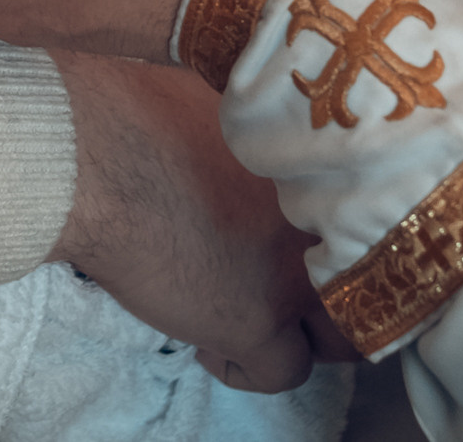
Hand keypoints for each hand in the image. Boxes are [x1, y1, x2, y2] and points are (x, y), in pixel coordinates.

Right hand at [52, 51, 354, 391]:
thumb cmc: (136, 103)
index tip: (296, 232)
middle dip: (329, 285)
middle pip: (365, 277)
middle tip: (282, 279)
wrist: (95, 154)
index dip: (335, 228)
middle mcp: (324, 220)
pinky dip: (244, 366)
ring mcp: (294, 274)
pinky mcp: (255, 322)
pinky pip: (281, 372)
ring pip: (341, 336)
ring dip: (300, 330)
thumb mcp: (219, 88)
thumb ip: (258, 114)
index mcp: (320, 162)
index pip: (368, 214)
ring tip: (251, 314)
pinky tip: (206, 342)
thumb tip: (255, 110)